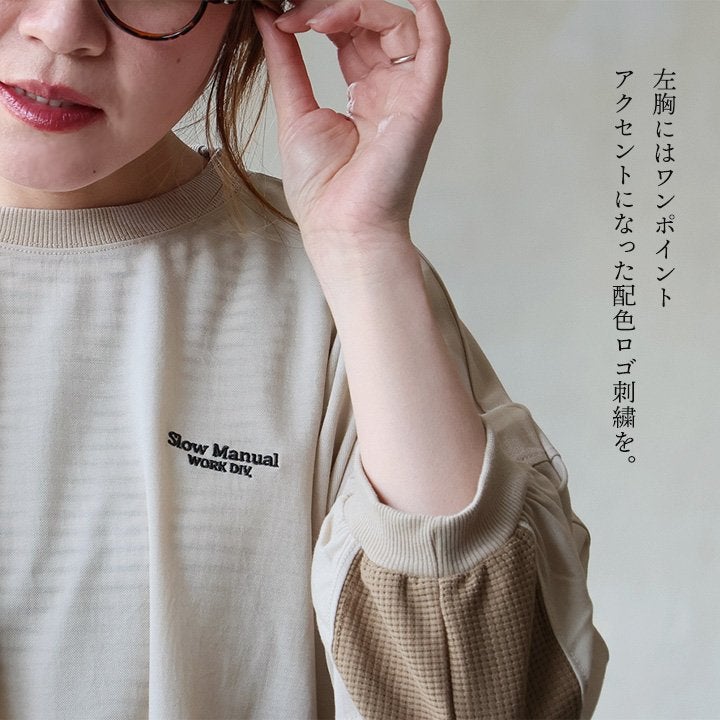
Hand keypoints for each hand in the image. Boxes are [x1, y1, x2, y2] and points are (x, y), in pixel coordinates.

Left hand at [252, 0, 449, 266]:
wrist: (341, 228)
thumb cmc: (323, 190)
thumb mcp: (296, 112)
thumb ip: (288, 62)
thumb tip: (270, 19)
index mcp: (362, 95)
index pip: (350, 33)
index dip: (320, 15)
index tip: (283, 17)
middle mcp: (390, 91)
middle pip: (373, 23)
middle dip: (334, 8)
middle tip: (297, 13)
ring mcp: (408, 95)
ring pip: (398, 25)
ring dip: (358, 8)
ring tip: (317, 19)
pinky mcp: (422, 102)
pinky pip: (435, 47)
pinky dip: (427, 16)